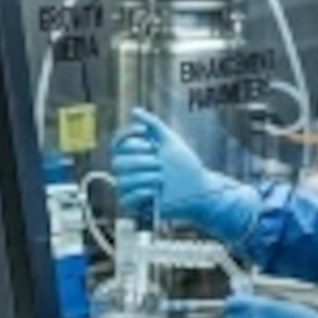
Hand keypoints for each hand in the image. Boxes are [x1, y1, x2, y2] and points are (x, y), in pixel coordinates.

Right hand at [110, 108, 260, 243]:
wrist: (199, 189)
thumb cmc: (185, 165)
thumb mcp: (170, 141)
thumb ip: (153, 124)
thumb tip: (135, 111)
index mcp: (134, 154)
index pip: (118, 144)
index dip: (128, 137)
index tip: (146, 135)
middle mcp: (129, 170)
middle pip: (118, 163)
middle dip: (142, 161)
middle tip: (159, 163)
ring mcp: (130, 188)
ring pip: (123, 181)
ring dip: (146, 178)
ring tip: (162, 179)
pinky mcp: (135, 206)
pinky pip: (126, 200)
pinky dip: (142, 194)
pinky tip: (155, 192)